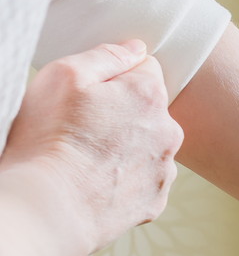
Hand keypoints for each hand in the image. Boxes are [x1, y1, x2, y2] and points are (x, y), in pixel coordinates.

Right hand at [0, 40, 182, 254]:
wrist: (52, 207)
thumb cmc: (51, 137)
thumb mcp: (65, 76)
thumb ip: (106, 56)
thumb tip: (136, 49)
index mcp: (149, 96)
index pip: (145, 68)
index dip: (116, 75)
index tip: (91, 90)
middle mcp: (169, 133)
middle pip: (149, 109)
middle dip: (123, 111)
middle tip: (84, 125)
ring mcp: (165, 171)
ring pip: (148, 146)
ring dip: (127, 146)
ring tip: (88, 157)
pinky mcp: (155, 201)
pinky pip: (143, 180)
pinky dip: (125, 179)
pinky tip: (97, 181)